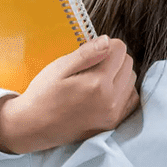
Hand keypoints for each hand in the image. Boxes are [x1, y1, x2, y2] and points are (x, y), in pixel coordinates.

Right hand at [0, 36, 138, 153]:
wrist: (34, 126)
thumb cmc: (44, 94)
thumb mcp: (60, 67)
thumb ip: (86, 54)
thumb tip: (107, 40)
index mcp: (98, 83)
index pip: (120, 50)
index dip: (105, 44)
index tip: (91, 50)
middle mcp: (111, 100)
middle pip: (129, 64)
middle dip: (113, 58)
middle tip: (91, 64)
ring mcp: (114, 114)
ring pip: (131, 81)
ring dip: (119, 74)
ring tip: (96, 77)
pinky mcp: (112, 124)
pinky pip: (130, 99)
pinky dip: (122, 90)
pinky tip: (104, 90)